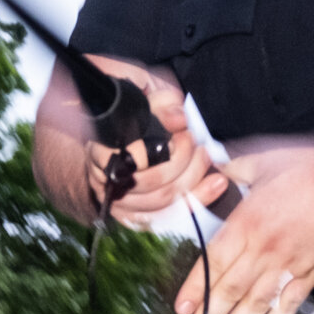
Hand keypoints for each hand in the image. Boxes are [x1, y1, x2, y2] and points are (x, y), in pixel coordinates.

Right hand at [72, 57, 228, 226]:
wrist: (125, 125)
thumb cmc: (138, 109)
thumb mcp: (148, 95)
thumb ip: (163, 103)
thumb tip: (179, 119)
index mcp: (101, 147)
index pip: (133, 160)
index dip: (166, 151)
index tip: (188, 135)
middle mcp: (103, 178)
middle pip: (150, 185)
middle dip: (185, 166)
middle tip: (201, 148)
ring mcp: (115, 199)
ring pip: (159, 204)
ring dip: (193, 184)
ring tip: (208, 162)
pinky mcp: (130, 214)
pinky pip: (163, 219)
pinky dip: (190, 204)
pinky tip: (212, 187)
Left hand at [175, 139, 313, 313]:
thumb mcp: (267, 161)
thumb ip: (236, 169)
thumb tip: (217, 166)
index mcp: (247, 222)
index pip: (212, 262)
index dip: (195, 289)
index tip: (183, 309)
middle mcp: (263, 248)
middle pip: (228, 290)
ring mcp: (288, 265)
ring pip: (255, 304)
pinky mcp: (313, 274)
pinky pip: (289, 306)